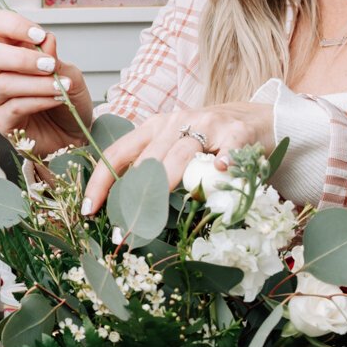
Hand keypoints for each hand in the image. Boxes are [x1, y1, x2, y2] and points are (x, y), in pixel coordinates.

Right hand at [0, 10, 92, 155]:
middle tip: (49, 65)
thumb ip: (56, 59)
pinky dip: (38, 101)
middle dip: (22, 58)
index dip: (12, 25)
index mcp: (13, 53)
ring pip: (4, 84)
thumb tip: (46, 41)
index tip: (38, 35)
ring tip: (61, 88)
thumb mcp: (71, 75)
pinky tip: (55, 100)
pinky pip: (14, 107)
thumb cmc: (69, 101)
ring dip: (36, 84)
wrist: (76, 135)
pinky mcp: (2, 122)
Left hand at [80, 102, 273, 215]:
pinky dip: (223, 161)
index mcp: (154, 127)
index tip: (89, 210)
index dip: (101, 182)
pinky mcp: (236, 132)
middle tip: (124, 228)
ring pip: (180, 155)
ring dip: (166, 186)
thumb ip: (152, 168)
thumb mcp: (174, 147)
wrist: (256, 118)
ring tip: (154, 215)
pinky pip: (227, 149)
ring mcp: (207, 125)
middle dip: (132, 196)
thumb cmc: (209, 139)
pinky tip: (221, 172)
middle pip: (148, 159)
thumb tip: (123, 206)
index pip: (118, 153)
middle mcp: (176, 122)